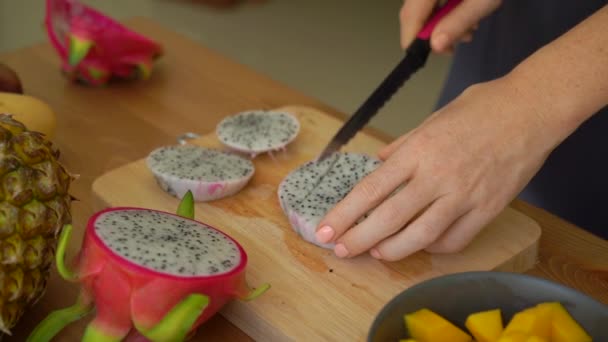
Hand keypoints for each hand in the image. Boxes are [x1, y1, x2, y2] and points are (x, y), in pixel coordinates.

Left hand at [315, 76, 557, 260]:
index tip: (326, 229)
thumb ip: (404, 147)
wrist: (531, 110)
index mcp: (418, 151)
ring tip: (376, 253)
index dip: (345, 214)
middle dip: (359, 238)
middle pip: (389, 218)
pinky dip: (434, 247)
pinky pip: (455, 240)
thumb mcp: (432, 118)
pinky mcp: (487, 209)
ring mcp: (464, 195)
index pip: (371, 190)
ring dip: (392, 250)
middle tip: (341, 250)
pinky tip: (421, 244)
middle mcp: (437, 176)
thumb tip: (380, 164)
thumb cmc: (481, 107)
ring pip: (420, 236)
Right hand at [399, 0, 502, 51]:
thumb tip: (435, 46)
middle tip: (452, 45)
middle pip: (413, 9)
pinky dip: (444, 6)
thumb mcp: (482, 0)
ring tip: (468, 29)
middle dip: (431, 31)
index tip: (420, 55)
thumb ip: (458, 22)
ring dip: (440, 20)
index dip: (412, 38)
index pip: (410, 14)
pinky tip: (463, 11)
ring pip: (422, 2)